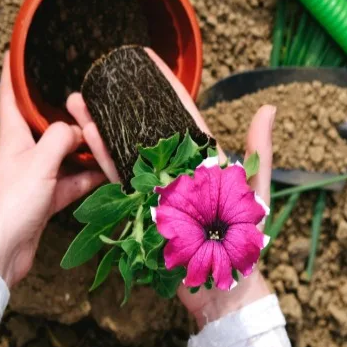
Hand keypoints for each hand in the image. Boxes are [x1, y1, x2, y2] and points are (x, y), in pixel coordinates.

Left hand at [0, 53, 105, 287]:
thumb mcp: (39, 161)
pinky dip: (88, 179)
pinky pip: (72, 181)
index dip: (12, 71)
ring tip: (109, 139)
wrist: (0, 252)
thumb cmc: (11, 203)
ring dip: (85, 151)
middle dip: (65, 112)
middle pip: (46, 124)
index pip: (9, 94)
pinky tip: (108, 176)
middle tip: (87, 97)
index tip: (18, 50)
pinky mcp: (46, 198)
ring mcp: (36, 175)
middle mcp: (23, 152)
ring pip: (65, 154)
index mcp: (12, 136)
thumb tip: (80, 129)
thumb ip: (62, 137)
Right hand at [67, 48, 275, 327]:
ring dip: (102, 125)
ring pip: (125, 150)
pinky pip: (119, 180)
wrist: (225, 286)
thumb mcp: (256, 192)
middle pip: (145, 128)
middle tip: (98, 77)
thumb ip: (258, 153)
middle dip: (122, 102)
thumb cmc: (247, 241)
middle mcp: (175, 169)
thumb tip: (268, 109)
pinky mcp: (140, 209)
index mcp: (202, 159)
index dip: (165, 86)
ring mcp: (156, 188)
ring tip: (79, 101)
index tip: (146, 60)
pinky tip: (86, 135)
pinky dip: (103, 158)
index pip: (182, 114)